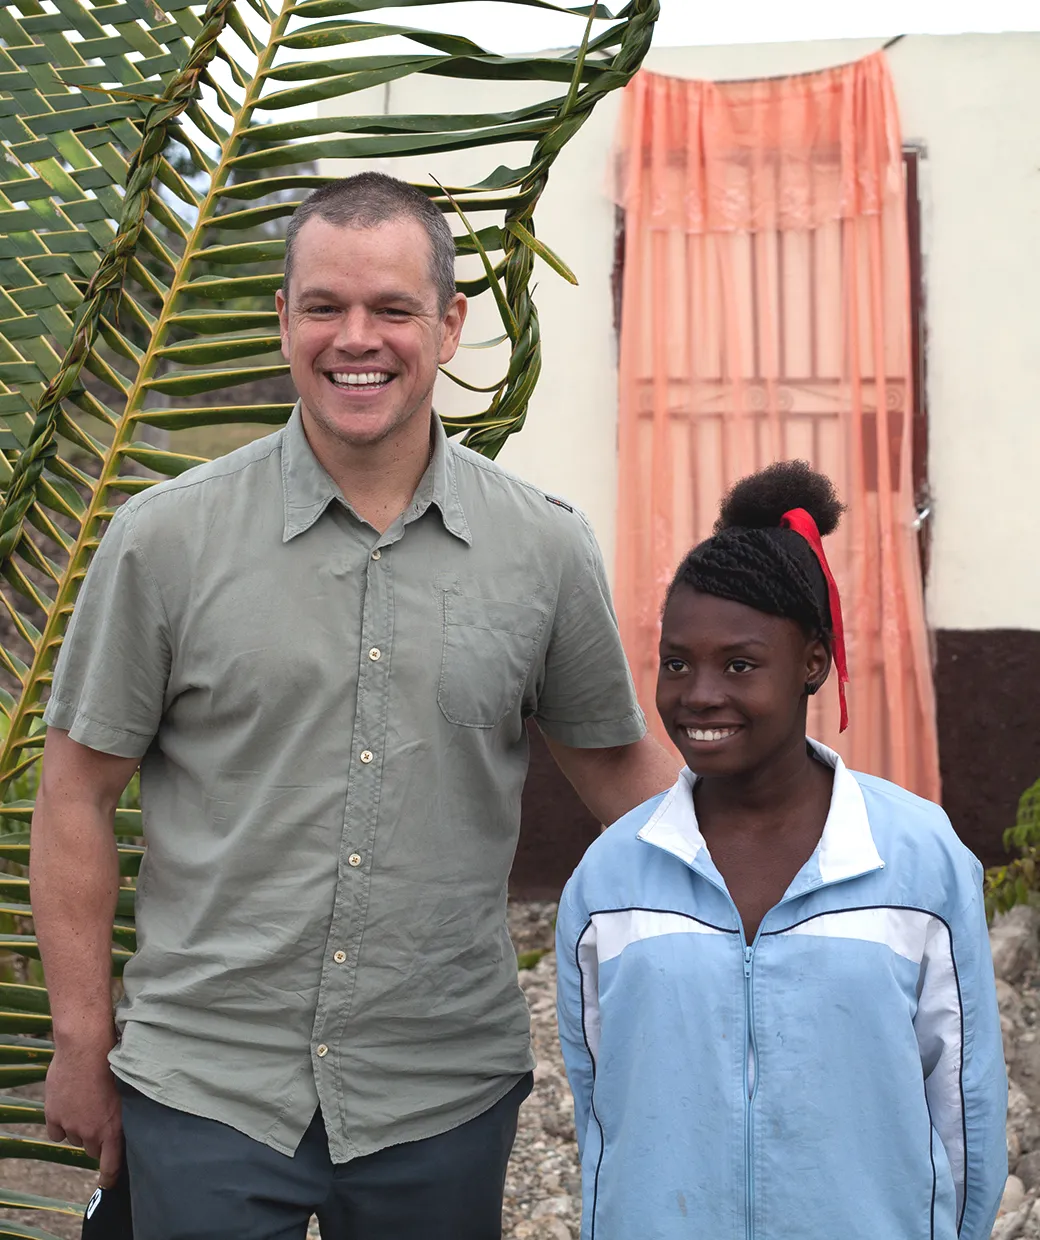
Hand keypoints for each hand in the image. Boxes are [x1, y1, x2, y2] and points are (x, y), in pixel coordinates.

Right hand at [44, 1034, 122, 1187]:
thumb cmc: (115, 1064)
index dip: (109, 1178)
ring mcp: (70, 1125)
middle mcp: (90, 1132)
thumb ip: (125, 1115)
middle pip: (92, 1149)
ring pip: (75, 1138)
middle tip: (100, 1118)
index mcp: (113, 1129)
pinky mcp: (53, 1116)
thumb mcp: (129, 1092)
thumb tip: (127, 1127)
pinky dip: (61, 1123)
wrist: (87, 1047)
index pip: (110, 1166)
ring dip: (80, 1127)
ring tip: (87, 1103)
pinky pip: (57, 1132)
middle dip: (96, 1139)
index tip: (108, 1184)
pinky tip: (69, 1106)